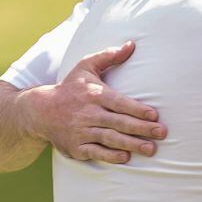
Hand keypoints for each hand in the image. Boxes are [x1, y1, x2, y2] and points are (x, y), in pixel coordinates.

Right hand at [17, 43, 165, 164]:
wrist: (40, 111)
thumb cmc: (70, 87)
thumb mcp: (85, 67)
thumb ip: (109, 56)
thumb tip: (132, 45)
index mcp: (94, 94)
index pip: (119, 102)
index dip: (136, 109)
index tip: (154, 115)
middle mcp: (88, 113)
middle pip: (118, 122)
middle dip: (141, 129)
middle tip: (162, 133)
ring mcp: (81, 131)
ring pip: (110, 138)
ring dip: (131, 145)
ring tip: (151, 149)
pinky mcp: (76, 147)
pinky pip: (96, 153)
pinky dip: (110, 156)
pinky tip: (125, 157)